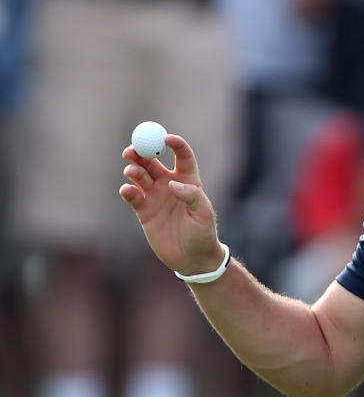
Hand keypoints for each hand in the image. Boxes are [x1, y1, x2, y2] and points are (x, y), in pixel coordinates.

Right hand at [120, 134, 223, 275]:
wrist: (192, 258)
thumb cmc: (203, 233)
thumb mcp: (204, 214)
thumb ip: (191, 196)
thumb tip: (172, 184)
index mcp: (188, 180)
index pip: (182, 156)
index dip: (175, 144)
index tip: (166, 137)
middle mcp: (169, 184)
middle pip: (152, 162)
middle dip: (141, 152)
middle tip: (132, 149)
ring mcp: (155, 196)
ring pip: (139, 175)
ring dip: (133, 169)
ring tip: (132, 172)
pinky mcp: (143, 211)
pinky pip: (132, 196)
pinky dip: (127, 191)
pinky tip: (128, 191)